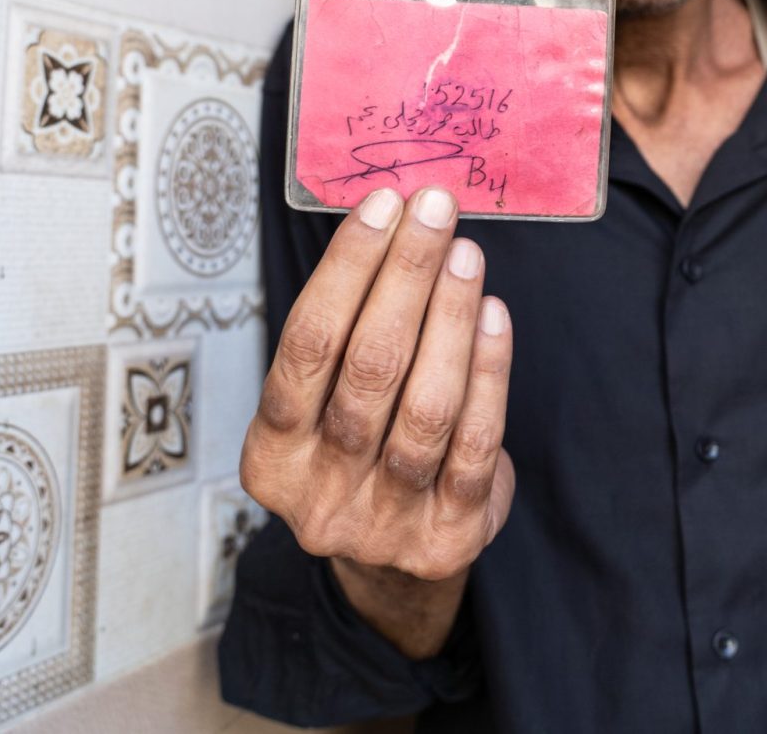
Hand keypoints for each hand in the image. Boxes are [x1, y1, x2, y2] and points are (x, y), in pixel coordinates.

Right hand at [240, 185, 515, 583]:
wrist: (392, 561)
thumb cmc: (360, 450)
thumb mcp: (325, 406)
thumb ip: (349, 332)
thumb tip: (394, 222)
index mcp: (272, 455)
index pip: (307, 345)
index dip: (346, 270)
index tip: (383, 206)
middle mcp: (319, 494)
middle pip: (367, 370)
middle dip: (404, 278)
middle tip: (434, 210)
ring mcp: (384, 522)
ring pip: (425, 408)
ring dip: (450, 318)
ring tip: (466, 254)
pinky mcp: (447, 536)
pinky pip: (476, 444)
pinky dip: (489, 373)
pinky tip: (494, 316)